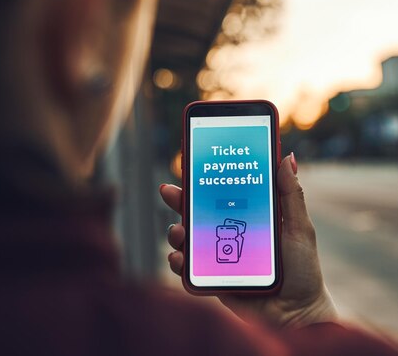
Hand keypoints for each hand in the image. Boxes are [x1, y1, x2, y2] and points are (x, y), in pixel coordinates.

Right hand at [159, 154, 337, 328]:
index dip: (205, 177)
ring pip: (188, 237)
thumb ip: (291, 194)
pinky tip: (179, 257)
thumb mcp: (300, 227)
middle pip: (198, 211)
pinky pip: (188, 268)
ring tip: (178, 231)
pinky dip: (178, 261)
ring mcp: (219, 256)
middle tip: (169, 190)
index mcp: (248, 216)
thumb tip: (287, 157)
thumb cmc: (303, 270)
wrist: (297, 315)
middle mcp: (229, 233)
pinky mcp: (213, 278)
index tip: (192, 163)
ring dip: (176, 230)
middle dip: (179, 199)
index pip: (222, 191)